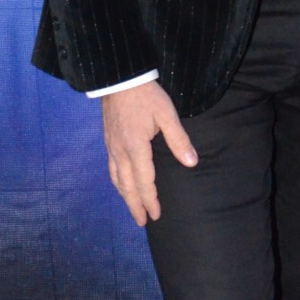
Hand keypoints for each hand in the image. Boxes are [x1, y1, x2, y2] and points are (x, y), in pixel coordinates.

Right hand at [100, 83, 196, 225]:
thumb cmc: (146, 95)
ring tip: (132, 208)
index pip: (144, 182)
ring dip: (125, 196)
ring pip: (117, 178)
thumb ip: (179, 140)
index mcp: (136, 147)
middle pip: (127, 186)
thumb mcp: (167, 114)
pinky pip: (111, 168)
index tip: (156, 215)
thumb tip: (191, 163)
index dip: (150, 200)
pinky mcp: (108, 140)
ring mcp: (111, 146)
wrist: (119, 77)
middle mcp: (120, 151)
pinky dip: (117, 182)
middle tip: (142, 222)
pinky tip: (122, 184)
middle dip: (135, 205)